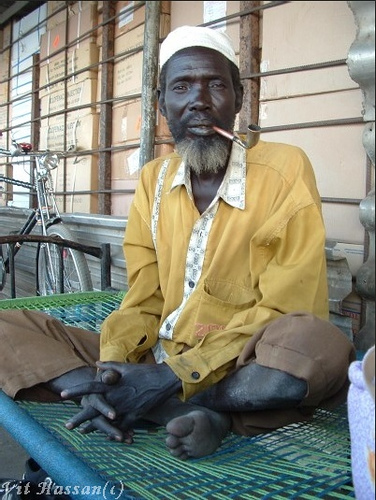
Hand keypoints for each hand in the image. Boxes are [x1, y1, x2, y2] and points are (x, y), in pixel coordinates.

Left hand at [61, 361, 180, 434]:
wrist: (163, 381)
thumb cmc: (144, 372)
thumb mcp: (126, 366)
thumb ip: (110, 365)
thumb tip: (96, 363)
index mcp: (113, 385)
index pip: (90, 387)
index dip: (76, 391)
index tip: (62, 395)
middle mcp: (116, 398)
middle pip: (94, 410)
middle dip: (80, 418)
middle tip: (67, 425)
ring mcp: (125, 409)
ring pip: (106, 422)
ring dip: (94, 427)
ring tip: (83, 432)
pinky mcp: (135, 416)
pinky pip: (122, 426)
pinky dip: (114, 431)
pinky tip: (107, 436)